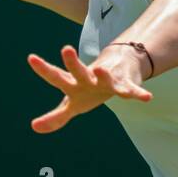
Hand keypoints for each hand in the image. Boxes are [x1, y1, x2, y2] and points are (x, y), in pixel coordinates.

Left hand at [27, 44, 152, 133]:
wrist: (119, 68)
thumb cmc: (91, 89)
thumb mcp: (73, 103)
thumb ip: (56, 116)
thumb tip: (34, 127)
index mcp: (74, 83)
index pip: (56, 76)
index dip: (44, 69)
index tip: (30, 58)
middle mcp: (89, 78)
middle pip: (79, 71)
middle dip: (73, 62)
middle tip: (66, 49)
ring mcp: (108, 79)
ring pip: (106, 77)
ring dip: (103, 75)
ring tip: (100, 69)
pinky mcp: (126, 84)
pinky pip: (132, 90)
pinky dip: (138, 94)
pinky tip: (146, 98)